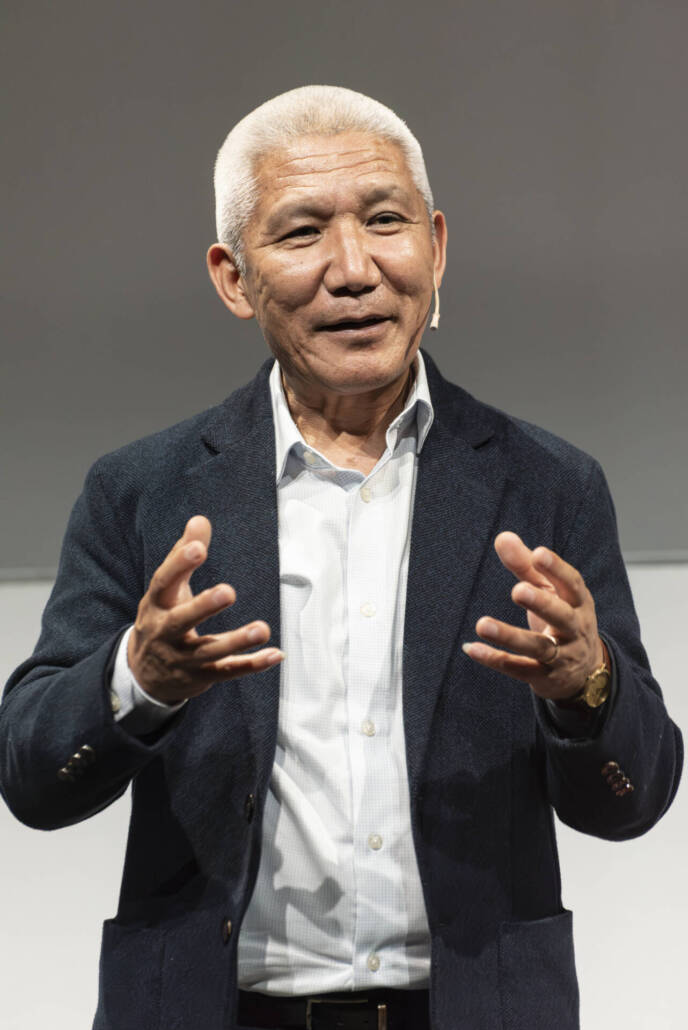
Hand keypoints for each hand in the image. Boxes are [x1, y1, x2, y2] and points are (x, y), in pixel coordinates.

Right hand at [127, 515, 283, 703]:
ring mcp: (183, 658)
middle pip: (182, 620)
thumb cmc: (162, 618)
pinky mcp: (201, 677)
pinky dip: (252, 665)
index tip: (198, 548)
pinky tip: (275, 654)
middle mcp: (166, 632)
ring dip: (237, 641)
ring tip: (262, 629)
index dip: (179, 564)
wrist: (144, 674)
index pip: (163, 582)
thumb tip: (200, 520)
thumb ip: (184, 554)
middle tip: (228, 592)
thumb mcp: (166, 588)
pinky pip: (228, 672)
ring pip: (210, 651)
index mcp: (156, 604)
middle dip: (203, 606)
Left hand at [462, 531, 604, 700]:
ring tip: (482, 624)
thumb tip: (502, 537)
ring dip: (510, 636)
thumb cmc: (563, 620)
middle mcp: (574, 630)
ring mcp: (560, 656)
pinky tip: (471, 648)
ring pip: (538, 647)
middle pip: (561, 616)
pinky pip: (518, 669)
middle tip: (518, 590)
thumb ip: (526, 567)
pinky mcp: (543, 677)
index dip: (557, 569)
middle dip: (541, 603)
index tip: (538, 554)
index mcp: (578, 603)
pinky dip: (495, 659)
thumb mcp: (551, 592)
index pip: (572, 584)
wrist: (586, 673)